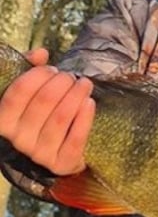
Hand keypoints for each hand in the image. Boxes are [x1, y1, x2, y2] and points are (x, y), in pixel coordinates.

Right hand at [0, 48, 93, 175]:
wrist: (55, 152)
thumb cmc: (40, 115)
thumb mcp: (28, 94)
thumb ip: (29, 70)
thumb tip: (40, 53)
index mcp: (3, 121)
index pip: (17, 94)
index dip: (37, 76)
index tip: (52, 69)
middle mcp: (18, 139)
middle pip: (43, 102)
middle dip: (62, 83)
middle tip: (71, 77)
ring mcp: (39, 154)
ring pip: (61, 117)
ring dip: (77, 95)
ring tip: (85, 84)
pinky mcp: (61, 163)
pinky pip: (76, 138)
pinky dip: (85, 117)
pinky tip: (90, 102)